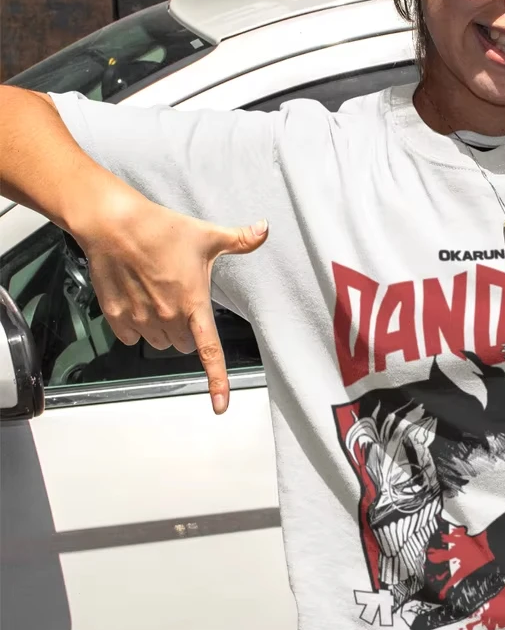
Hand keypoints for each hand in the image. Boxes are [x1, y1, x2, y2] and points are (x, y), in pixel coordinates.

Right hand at [72, 186, 267, 412]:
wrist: (114, 224)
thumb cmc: (161, 229)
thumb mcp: (208, 234)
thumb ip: (241, 239)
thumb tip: (265, 229)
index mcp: (194, 303)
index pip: (209, 351)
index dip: (218, 381)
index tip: (220, 405)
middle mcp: (168, 317)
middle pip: (184, 344)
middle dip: (187, 329)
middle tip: (182, 298)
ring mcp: (140, 319)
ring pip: (159, 342)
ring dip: (162, 329)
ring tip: (158, 294)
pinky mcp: (116, 316)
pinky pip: (130, 337)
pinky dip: (136, 326)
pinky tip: (137, 300)